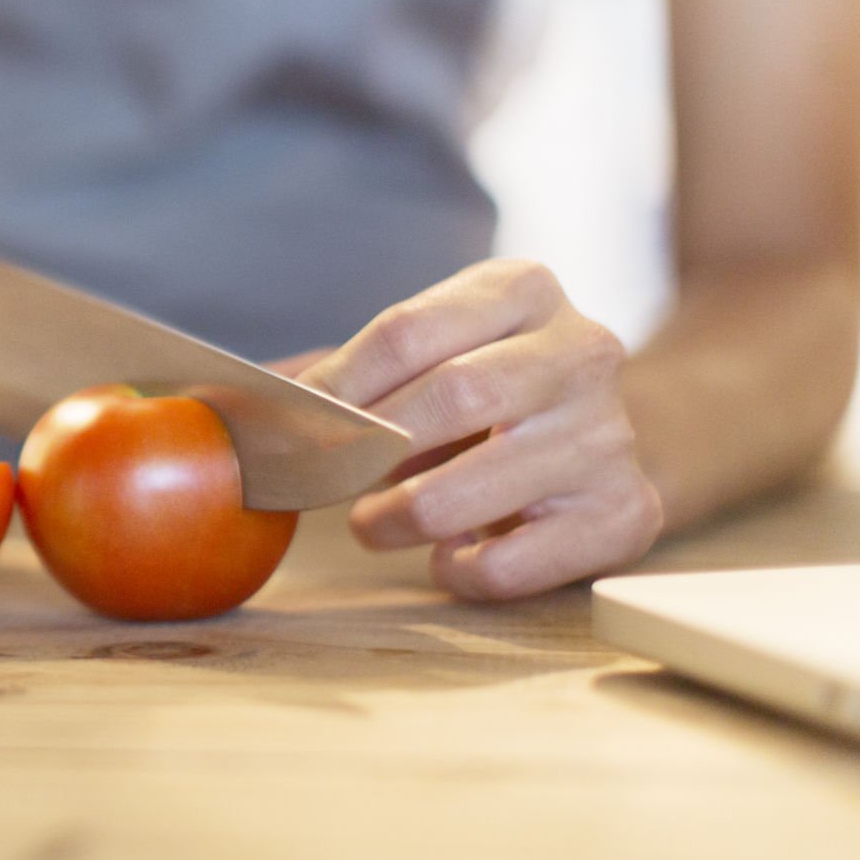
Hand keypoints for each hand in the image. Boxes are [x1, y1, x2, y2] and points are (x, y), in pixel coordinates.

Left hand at [292, 260, 664, 600]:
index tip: (289, 427)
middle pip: (452, 397)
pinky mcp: (625, 514)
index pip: (408, 333)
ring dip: (399, 517)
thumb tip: (234, 401)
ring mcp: (610, 434)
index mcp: (523, 289)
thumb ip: (340, 373)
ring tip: (371, 523)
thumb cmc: (483, 392)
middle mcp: (582, 350)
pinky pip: (515, 562)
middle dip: (368, 449)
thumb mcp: (425, 356)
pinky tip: (447, 555)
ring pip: (475, 488)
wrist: (599, 435)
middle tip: (321, 482)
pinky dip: (461, 570)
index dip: (335, 387)